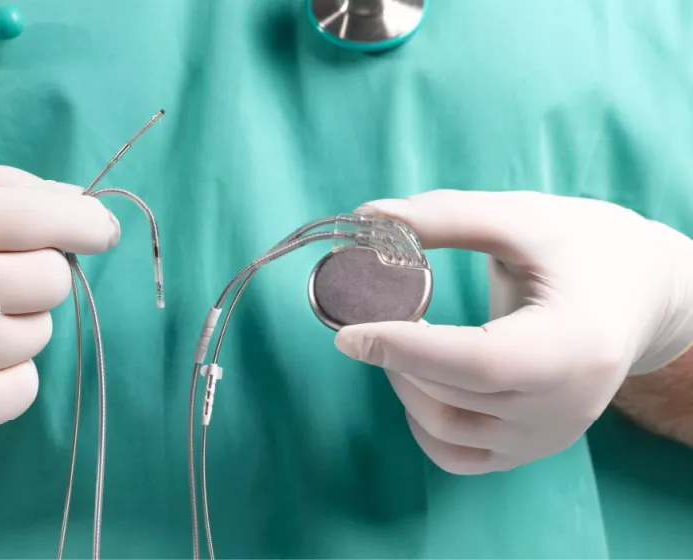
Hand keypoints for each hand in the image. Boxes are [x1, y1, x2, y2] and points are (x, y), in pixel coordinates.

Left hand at [334, 190, 692, 473]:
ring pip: (444, 428)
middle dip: (394, 354)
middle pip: (450, 395)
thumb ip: (448, 216)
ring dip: (402, 383)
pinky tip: (418, 380)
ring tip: (398, 336)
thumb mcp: (524, 218)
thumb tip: (369, 217)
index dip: (407, 349)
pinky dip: (420, 423)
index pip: (478, 363)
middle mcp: (565, 406)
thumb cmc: (587, 248)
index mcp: (573, 344)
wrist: (641, 295)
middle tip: (371, 310)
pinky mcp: (530, 448)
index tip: (348, 332)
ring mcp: (548, 436)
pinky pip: (457, 456)